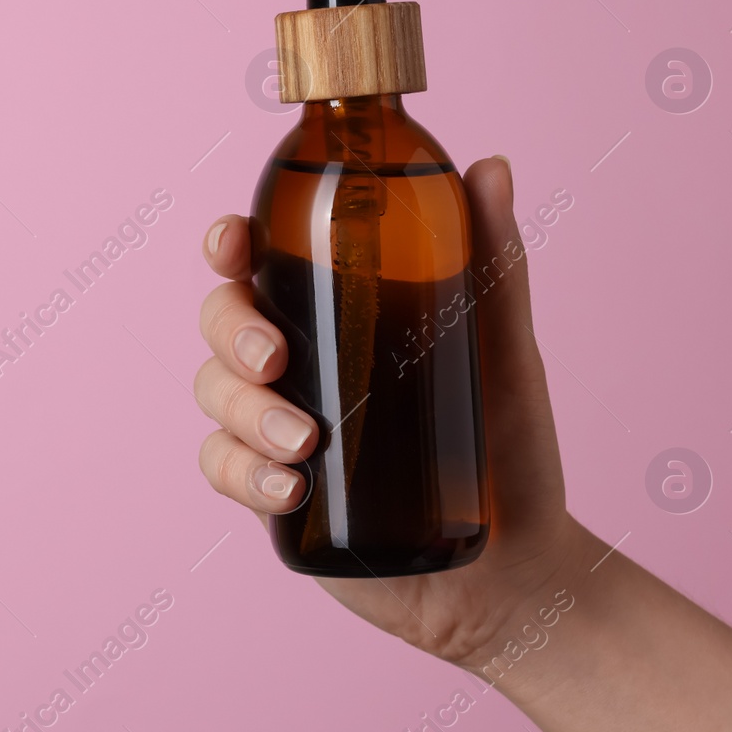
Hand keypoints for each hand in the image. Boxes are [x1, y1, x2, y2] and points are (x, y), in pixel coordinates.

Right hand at [194, 156, 596, 667]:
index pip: (262, 263)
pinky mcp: (274, 493)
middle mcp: (300, 364)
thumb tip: (492, 166)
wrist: (517, 566)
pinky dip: (243, 472)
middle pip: (221, 322)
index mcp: (338, 313)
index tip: (232, 244)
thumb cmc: (512, 448)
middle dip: (231, 332)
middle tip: (276, 359)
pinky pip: (222, 469)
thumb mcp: (505, 349)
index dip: (228, 245)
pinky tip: (288, 488)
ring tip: (302, 442)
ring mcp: (280, 428)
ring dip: (242, 411)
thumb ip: (496, 262)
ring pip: (215, 395)